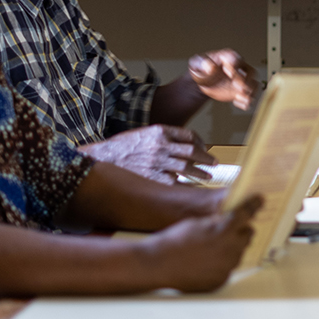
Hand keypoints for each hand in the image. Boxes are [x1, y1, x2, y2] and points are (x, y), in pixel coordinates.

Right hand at [83, 125, 217, 184]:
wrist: (105, 157)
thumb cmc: (125, 146)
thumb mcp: (145, 133)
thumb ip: (164, 137)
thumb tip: (187, 145)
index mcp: (160, 131)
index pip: (188, 135)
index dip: (200, 142)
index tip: (204, 148)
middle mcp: (161, 145)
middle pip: (191, 151)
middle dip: (205, 158)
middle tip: (214, 162)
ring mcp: (157, 162)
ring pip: (186, 167)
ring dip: (200, 172)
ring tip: (208, 175)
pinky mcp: (152, 177)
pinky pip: (175, 182)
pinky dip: (185, 185)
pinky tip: (191, 188)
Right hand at [141, 195, 263, 291]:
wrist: (159, 263)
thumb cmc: (175, 239)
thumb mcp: (199, 222)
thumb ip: (218, 222)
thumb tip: (230, 222)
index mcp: (225, 229)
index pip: (246, 214)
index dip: (253, 205)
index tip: (259, 201)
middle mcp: (230, 248)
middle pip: (248, 235)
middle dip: (241, 231)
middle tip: (230, 229)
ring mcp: (227, 267)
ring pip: (239, 253)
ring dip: (231, 248)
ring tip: (212, 247)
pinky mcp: (221, 280)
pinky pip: (228, 269)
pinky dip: (222, 264)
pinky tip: (207, 261)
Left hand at [189, 49, 258, 110]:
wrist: (203, 81)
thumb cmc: (201, 69)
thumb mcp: (197, 63)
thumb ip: (202, 63)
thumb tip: (211, 68)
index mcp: (228, 57)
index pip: (237, 59)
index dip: (235, 67)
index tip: (228, 74)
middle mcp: (239, 67)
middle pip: (251, 72)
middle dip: (246, 81)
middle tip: (238, 89)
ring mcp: (242, 79)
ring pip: (254, 84)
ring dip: (250, 93)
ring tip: (238, 98)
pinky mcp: (242, 90)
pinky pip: (251, 96)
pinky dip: (246, 102)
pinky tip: (236, 103)